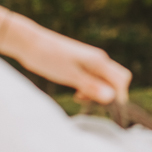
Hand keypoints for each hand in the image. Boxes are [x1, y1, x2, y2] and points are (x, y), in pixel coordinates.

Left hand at [8, 17, 131, 103]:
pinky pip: (94, 77)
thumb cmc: (48, 59)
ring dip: (97, 92)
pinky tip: (76, 91)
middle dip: (109, 94)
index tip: (103, 107)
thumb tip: (112, 98)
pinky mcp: (82, 63)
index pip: (122, 79)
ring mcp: (91, 60)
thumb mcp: (70, 76)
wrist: (30, 43)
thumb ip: (92, 87)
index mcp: (99, 61)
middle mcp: (99, 59)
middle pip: (116, 79)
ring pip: (105, 79)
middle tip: (88, 101)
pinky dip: (89, 87)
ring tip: (78, 97)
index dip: (119, 95)